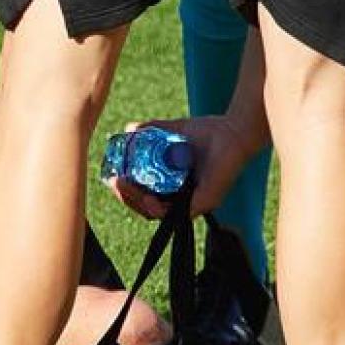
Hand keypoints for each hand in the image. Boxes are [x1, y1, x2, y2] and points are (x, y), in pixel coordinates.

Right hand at [107, 116, 266, 220]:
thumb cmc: (206, 132)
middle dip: (125, 198)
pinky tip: (146, 197)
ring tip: (124, 186)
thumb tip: (127, 130)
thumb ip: (150, 131)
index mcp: (173, 186)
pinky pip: (176, 213)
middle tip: (114, 182)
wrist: (233, 130)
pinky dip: (158, 208)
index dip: (125, 192)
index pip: (143, 198)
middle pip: (145, 209)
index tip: (112, 178)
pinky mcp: (203, 203)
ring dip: (136, 202)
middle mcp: (182, 199)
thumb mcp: (171, 131)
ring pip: (156, 214)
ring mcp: (192, 203)